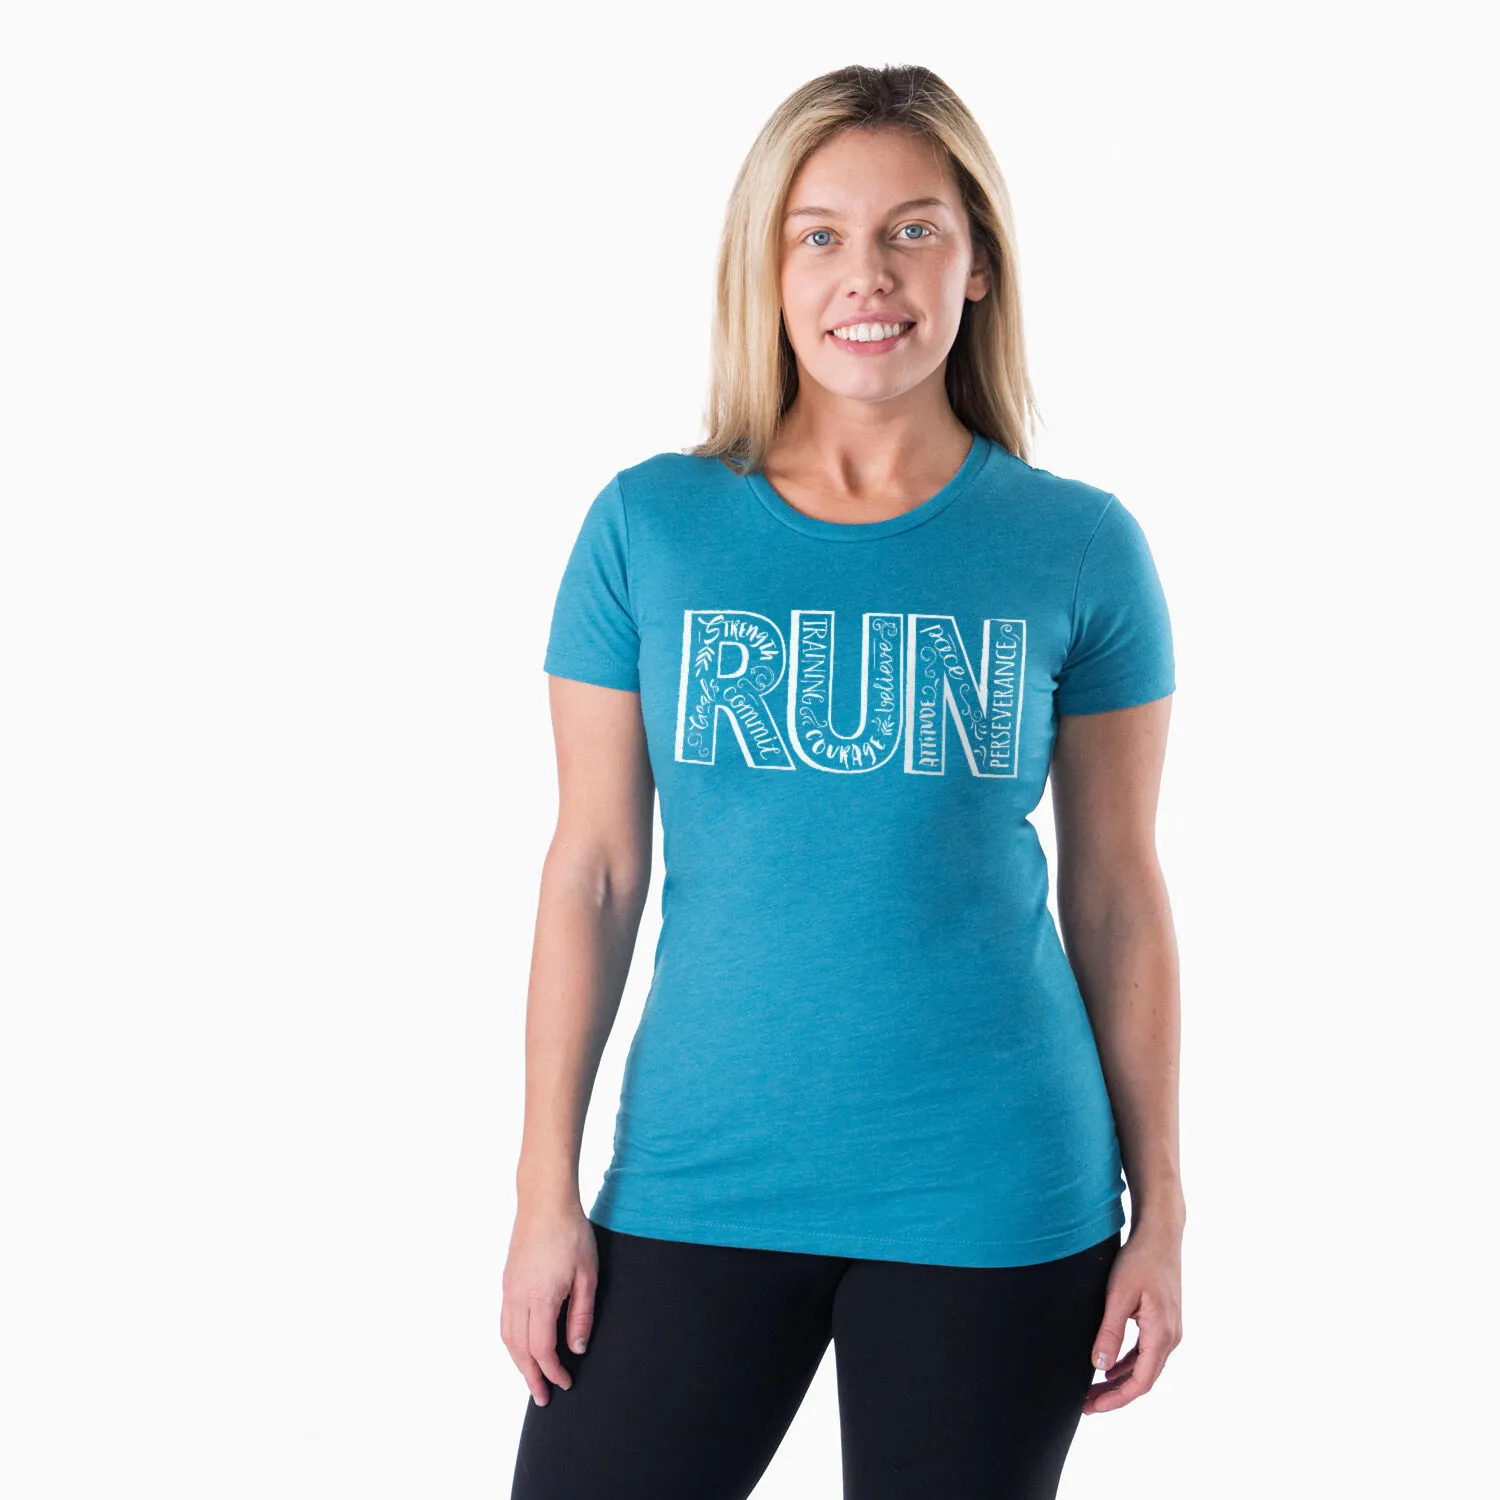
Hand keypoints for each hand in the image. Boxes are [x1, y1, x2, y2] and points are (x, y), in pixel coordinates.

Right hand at [501, 1200, 597, 1405]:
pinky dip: (513, 1342)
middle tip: (543, 1397)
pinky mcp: (507, 1280)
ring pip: (508, 1337)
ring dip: (519, 1362)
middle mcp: (518, 1297)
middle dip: (531, 1377)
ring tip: (532, 1377)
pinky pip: (505, 1321)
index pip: (541, 1349)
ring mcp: (509, 1289)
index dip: (552, 1371)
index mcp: (540, 1298)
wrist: (544, 1201)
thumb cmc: (571, 1234)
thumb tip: (577, 1349)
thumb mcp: (587, 1275)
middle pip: (519, 1350)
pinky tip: (523, 1346)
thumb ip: (582, 1315)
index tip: (565, 1383)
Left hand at [1082, 1216, 1182, 1414]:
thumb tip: (1099, 1366)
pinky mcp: (1163, 1321)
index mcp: (1162, 1335)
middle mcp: (1170, 1337)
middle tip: (1086, 1404)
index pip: (1140, 1381)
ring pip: (1144, 1366)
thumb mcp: (1118, 1295)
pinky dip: (1127, 1363)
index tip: (1092, 1406)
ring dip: (1119, 1380)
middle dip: (1114, 1394)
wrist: (1160, 1235)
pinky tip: (1108, 1366)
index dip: (1116, 1398)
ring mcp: (1169, 1330)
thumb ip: (1110, 1332)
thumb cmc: (1139, 1260)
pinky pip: (1145, 1352)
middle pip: (1142, 1379)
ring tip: (1092, 1390)